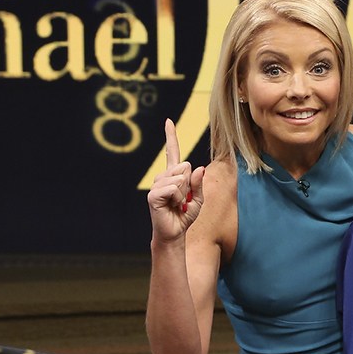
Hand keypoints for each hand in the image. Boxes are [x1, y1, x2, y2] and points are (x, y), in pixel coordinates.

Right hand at [147, 119, 205, 241]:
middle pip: (185, 166)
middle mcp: (162, 177)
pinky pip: (174, 188)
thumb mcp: (198, 199)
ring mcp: (156, 184)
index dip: (170, 136)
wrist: (174, 233)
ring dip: (184, 194)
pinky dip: (178, 198)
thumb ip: (198, 184)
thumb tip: (199, 168)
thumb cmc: (184, 216)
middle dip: (190, 184)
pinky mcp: (153, 194)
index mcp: (173, 175)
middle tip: (182, 199)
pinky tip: (171, 206)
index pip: (172, 152)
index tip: (168, 121)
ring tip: (176, 204)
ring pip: (180, 178)